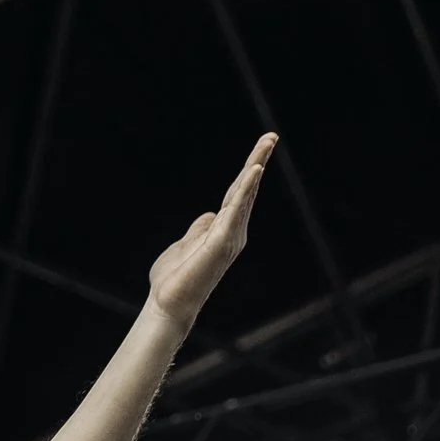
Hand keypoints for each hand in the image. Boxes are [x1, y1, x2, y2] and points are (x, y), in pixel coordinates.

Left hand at [147, 133, 276, 329]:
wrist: (168, 304)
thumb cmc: (176, 279)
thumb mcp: (186, 244)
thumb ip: (200, 228)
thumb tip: (211, 213)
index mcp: (224, 230)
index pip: (238, 194)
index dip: (248, 171)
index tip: (261, 147)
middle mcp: (233, 232)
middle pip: (246, 190)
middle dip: (258, 160)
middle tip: (271, 136)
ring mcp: (229, 237)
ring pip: (245, 195)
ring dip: (255, 167)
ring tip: (267, 143)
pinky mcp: (222, 242)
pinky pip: (235, 211)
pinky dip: (246, 190)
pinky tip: (253, 171)